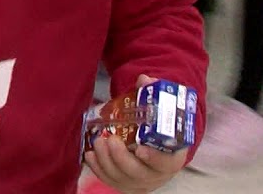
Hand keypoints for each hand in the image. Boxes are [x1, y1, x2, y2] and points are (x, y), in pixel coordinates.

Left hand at [84, 75, 187, 192]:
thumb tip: (144, 79)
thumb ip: (154, 95)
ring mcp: (139, 181)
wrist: (159, 147)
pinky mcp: (124, 184)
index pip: (165, 163)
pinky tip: (90, 155)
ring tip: (98, 141)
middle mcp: (156, 174)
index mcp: (171, 157)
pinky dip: (98, 169)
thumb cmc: (161, 129)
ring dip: (106, 161)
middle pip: (138, 173)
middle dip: (120, 158)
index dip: (153, 158)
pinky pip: (109, 181)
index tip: (140, 149)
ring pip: (121, 178)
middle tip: (109, 139)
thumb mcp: (163, 112)